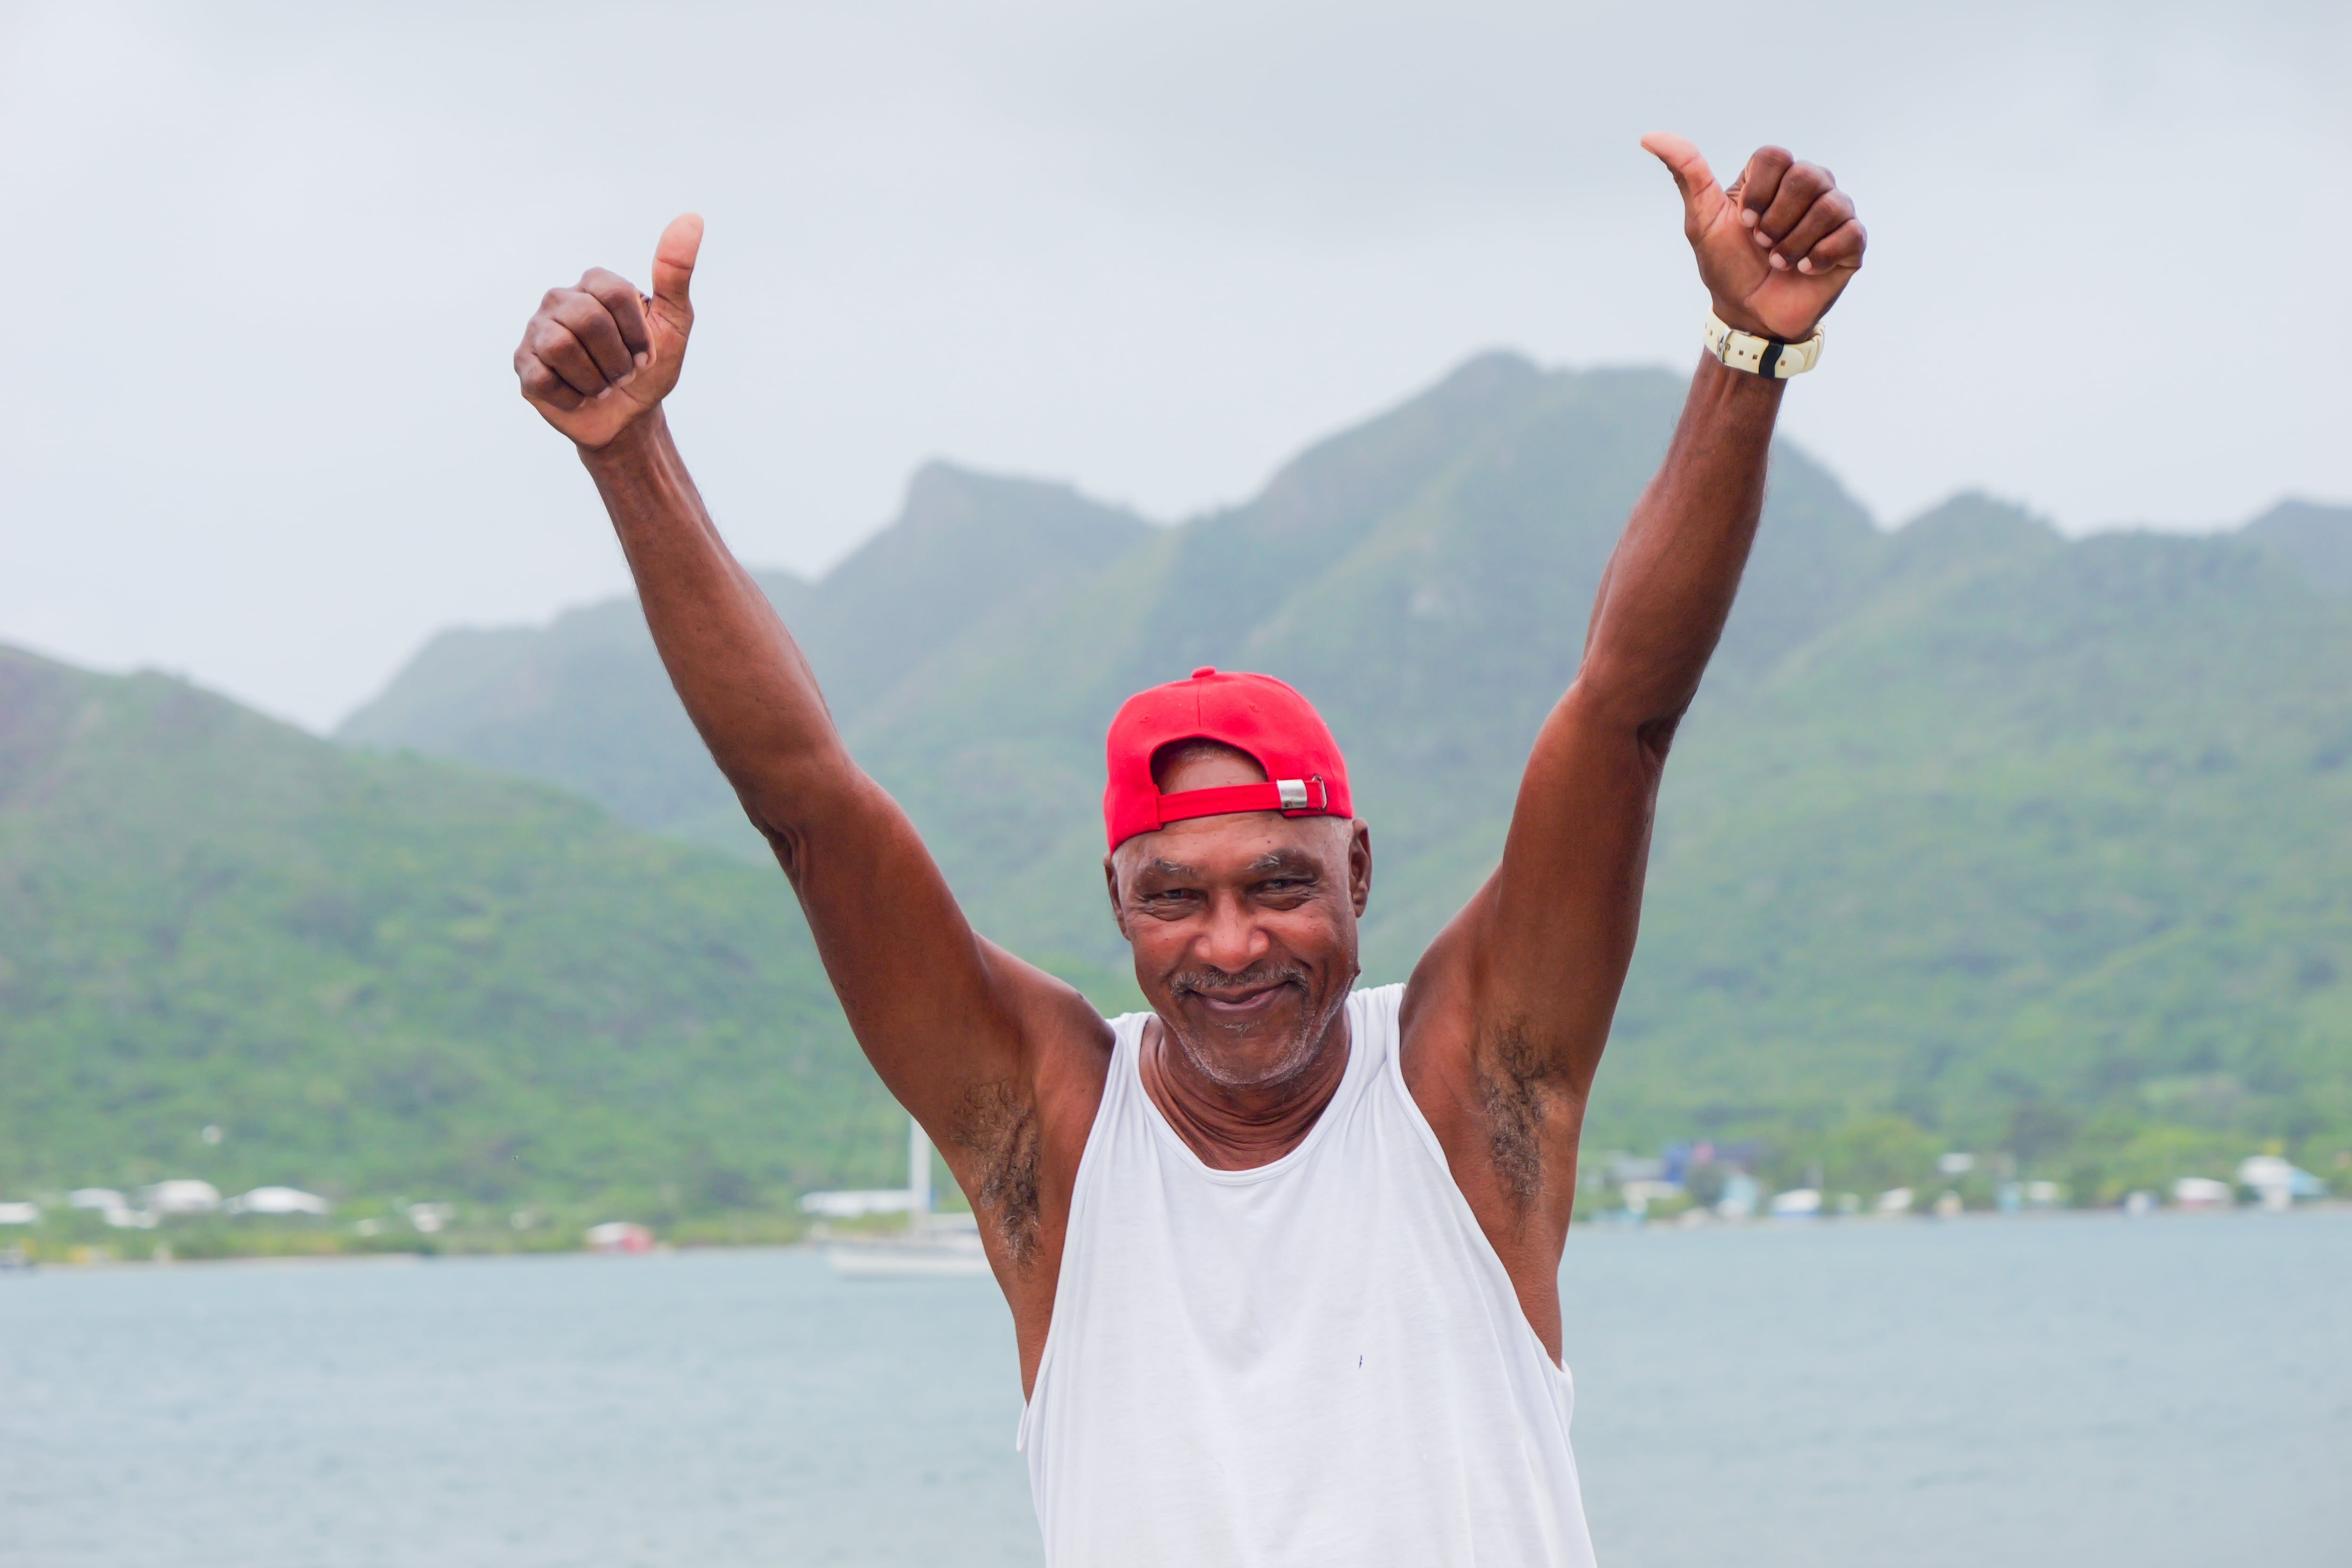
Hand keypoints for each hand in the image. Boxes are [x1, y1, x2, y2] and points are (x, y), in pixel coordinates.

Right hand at [515, 213, 703, 448]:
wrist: (629, 418)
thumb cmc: (650, 368)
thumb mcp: (674, 323)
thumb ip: (676, 273)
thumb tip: (691, 218)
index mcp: (595, 283)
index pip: (613, 294)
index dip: (636, 334)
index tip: (644, 354)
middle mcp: (560, 299)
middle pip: (587, 321)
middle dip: (616, 360)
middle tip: (622, 374)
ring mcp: (537, 330)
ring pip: (561, 347)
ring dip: (595, 379)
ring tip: (601, 384)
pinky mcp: (524, 365)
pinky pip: (544, 377)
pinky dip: (573, 396)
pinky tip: (578, 396)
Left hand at [1640, 134, 1862, 341]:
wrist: (1750, 315)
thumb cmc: (1727, 266)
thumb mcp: (1702, 220)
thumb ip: (1686, 173)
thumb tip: (1650, 136)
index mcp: (1774, 176)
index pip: (1774, 156)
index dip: (1758, 192)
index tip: (1744, 223)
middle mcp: (1809, 186)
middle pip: (1805, 177)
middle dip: (1776, 221)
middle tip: (1763, 246)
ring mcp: (1834, 211)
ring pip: (1830, 204)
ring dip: (1794, 243)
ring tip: (1780, 262)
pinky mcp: (1852, 241)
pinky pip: (1850, 232)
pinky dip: (1820, 256)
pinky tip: (1804, 270)